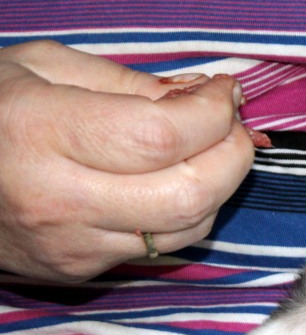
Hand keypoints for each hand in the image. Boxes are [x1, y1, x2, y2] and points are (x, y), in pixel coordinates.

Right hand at [0, 41, 254, 281]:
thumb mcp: (45, 65)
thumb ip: (131, 82)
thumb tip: (204, 96)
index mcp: (42, 131)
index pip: (162, 136)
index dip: (214, 113)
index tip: (226, 92)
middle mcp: (59, 198)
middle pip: (189, 193)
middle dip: (234, 155)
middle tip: (232, 123)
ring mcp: (72, 244)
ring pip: (188, 228)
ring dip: (221, 185)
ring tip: (212, 147)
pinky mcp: (81, 269)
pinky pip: (164, 246)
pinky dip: (190, 210)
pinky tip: (180, 179)